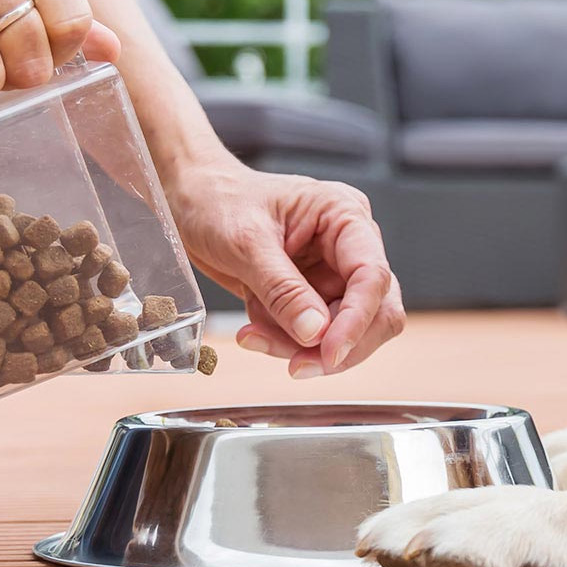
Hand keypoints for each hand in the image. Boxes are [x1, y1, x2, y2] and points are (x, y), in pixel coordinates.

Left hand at [166, 158, 404, 376]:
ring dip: (301, 345)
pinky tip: (254, 329)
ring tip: (254, 335)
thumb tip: (315, 332)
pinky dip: (284, 341)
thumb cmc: (218, 201)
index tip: (330, 353)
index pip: (372, 275)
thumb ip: (283, 289)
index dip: (357, 319)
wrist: (191, 201)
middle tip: (298, 365)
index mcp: (345, 216)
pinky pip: (313, 334)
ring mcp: (332, 272)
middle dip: (337, 343)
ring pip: (343, 330)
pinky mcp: (312, 294)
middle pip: (375, 310)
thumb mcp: (246, 243)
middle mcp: (349, 245)